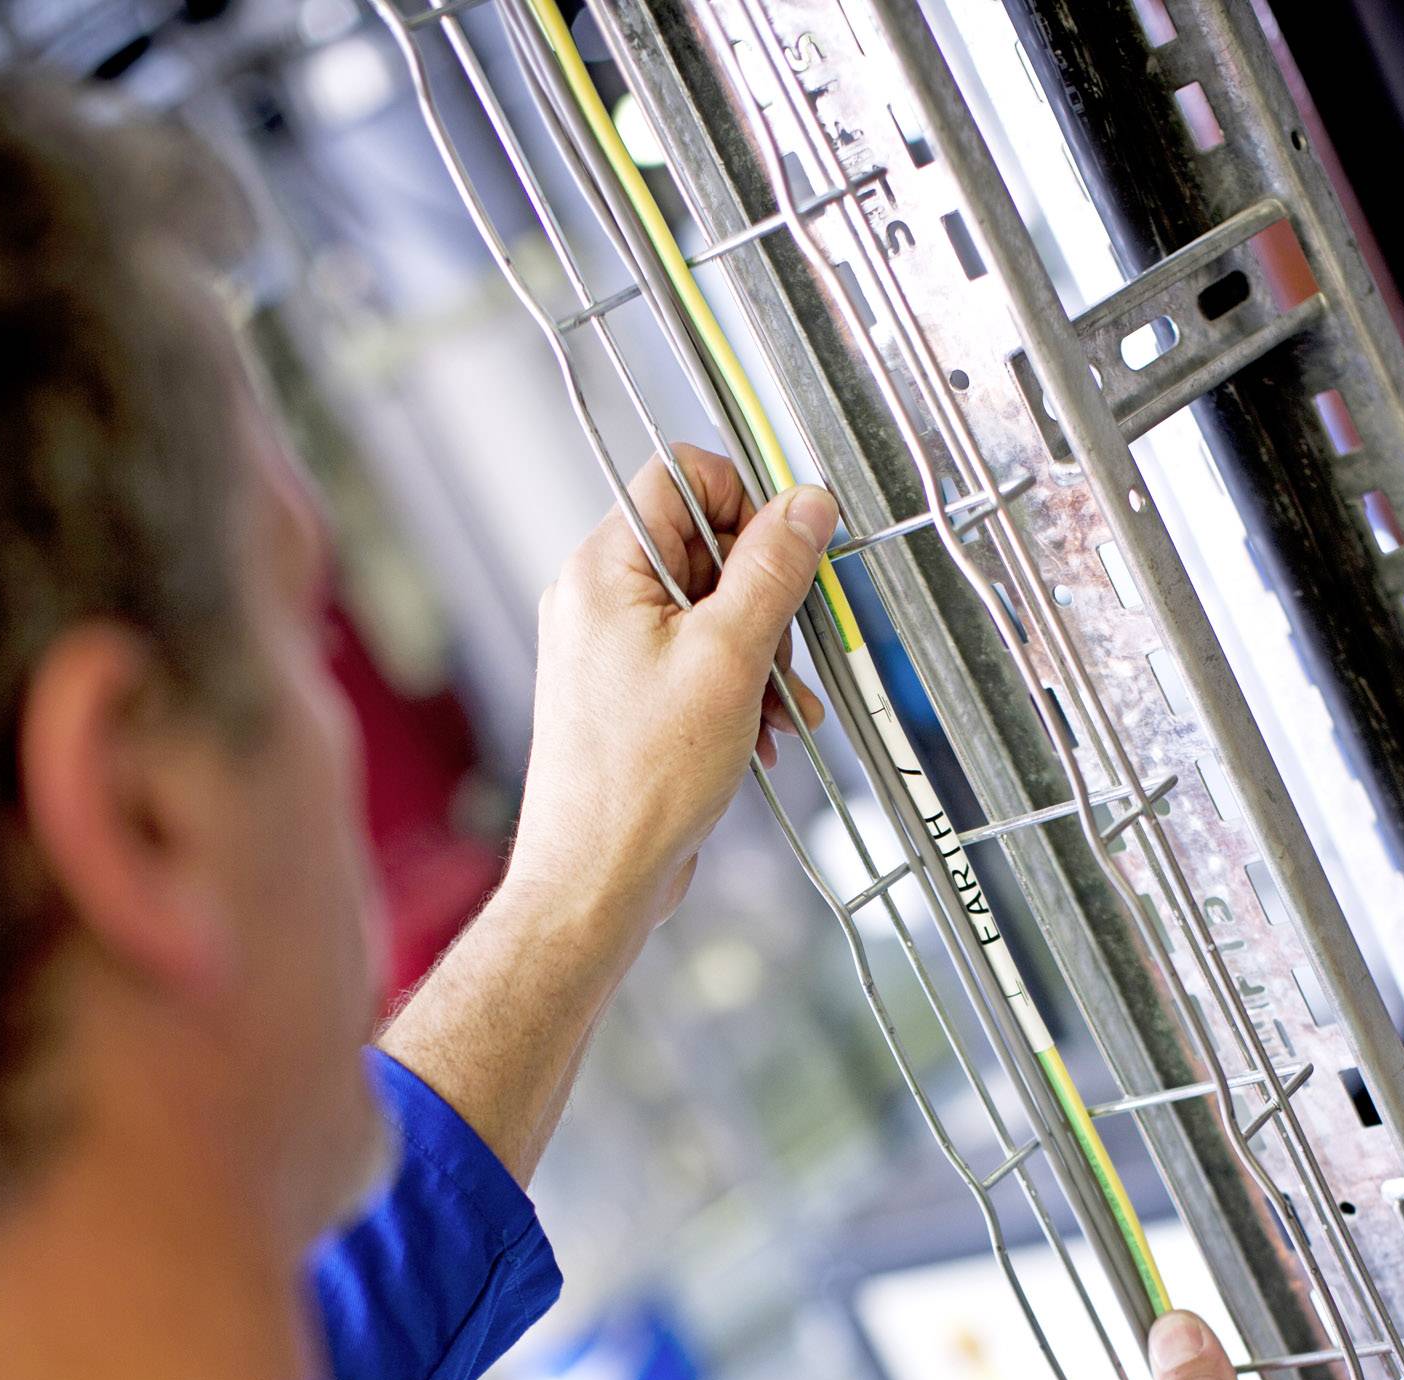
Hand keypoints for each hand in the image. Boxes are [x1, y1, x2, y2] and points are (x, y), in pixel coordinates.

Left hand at [512, 444, 831, 956]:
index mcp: (605, 570)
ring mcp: (611, 649)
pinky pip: (696, 661)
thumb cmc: (640, 782)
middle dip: (762, 600)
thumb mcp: (730, 660)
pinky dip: (738, 688)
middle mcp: (598, 600)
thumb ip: (772, 571)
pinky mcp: (628, 695)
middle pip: (704, 548)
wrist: (597, 877)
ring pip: (708, 611)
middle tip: (783, 654)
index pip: (680, 478)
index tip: (785, 557)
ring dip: (761, 654)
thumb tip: (806, 505)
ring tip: (779, 708)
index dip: (745, 505)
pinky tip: (762, 733)